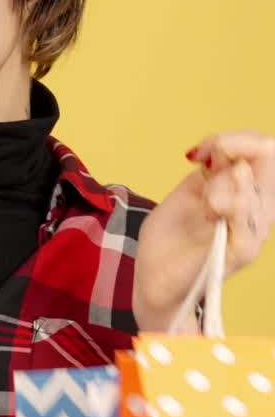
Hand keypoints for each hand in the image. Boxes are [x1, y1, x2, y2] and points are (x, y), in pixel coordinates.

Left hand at [132, 132, 274, 331]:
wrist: (152, 278)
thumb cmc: (171, 238)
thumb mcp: (189, 191)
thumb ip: (211, 169)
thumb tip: (223, 151)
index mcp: (249, 192)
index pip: (265, 148)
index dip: (233, 139)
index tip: (198, 154)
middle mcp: (260, 210)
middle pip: (267, 155)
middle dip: (228, 148)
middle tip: (200, 167)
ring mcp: (255, 231)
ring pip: (253, 184)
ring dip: (220, 183)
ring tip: (204, 205)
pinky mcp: (243, 251)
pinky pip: (248, 215)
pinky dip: (226, 201)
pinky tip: (209, 210)